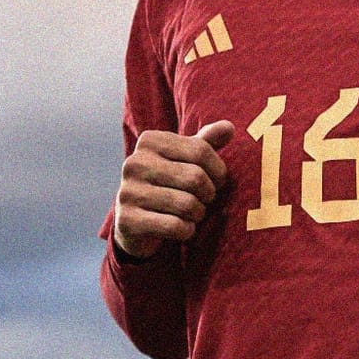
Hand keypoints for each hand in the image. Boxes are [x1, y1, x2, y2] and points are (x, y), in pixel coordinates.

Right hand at [113, 120, 234, 259]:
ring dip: (198, 214)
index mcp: (149, 141)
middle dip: (209, 194)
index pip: (200, 150)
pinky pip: (175, 226)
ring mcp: (128, 192)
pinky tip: (182, 228)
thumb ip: (206, 142)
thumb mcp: (185, 159)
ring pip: (187, 204)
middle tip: (205, 200)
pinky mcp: (128, 221)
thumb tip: (230, 127)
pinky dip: (187, 230)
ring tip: (193, 213)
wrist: (135, 222)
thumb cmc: (168, 184)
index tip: (217, 181)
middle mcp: (134, 162)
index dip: (218, 170)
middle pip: (195, 177)